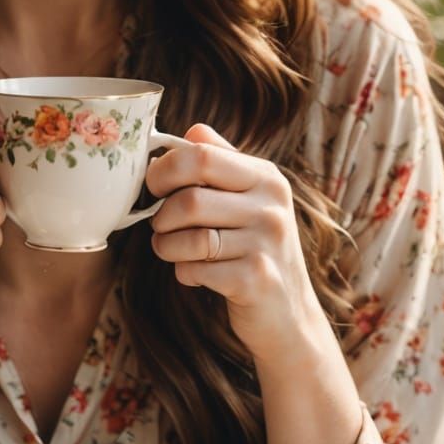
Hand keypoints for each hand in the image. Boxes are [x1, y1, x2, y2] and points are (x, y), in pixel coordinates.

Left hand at [145, 122, 329, 368]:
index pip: (202, 155)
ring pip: (188, 238)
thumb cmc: (256, 248)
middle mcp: (272, 206)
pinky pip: (195, 269)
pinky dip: (183, 273)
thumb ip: (222, 161)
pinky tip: (194, 274)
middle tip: (160, 225)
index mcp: (266, 177)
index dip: (165, 169)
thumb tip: (192, 129)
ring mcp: (267, 244)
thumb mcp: (249, 198)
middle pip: (189, 199)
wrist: (288, 314)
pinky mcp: (256, 280)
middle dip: (161, 215)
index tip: (155, 186)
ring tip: (170, 250)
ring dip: (166, 247)